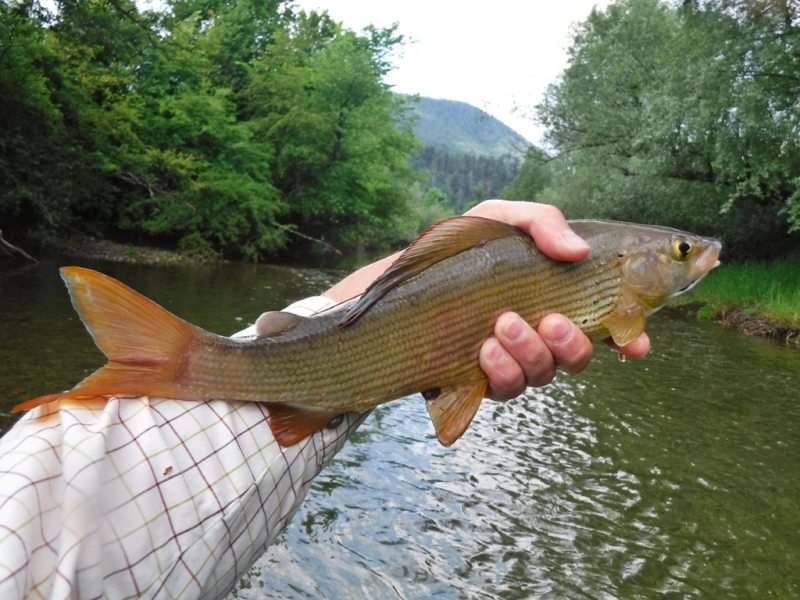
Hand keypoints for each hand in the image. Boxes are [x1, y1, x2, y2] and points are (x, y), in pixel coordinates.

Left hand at [464, 200, 649, 399]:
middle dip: (572, 345)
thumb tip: (579, 251)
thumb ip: (541, 223)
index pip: (603, 326)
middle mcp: (539, 335)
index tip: (635, 344)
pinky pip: (504, 388)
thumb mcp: (500, 219)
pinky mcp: (480, 378)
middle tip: (551, 321)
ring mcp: (512, 360)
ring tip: (504, 324)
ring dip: (531, 352)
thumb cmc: (461, 247)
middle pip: (576, 358)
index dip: (627, 340)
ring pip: (541, 374)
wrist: (405, 276)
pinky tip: (485, 349)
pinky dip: (501, 370)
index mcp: (555, 299)